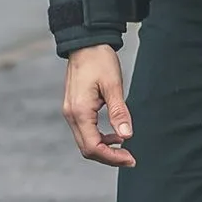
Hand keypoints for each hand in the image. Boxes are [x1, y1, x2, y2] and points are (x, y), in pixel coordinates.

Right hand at [63, 45, 134, 167]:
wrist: (85, 42)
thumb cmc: (99, 59)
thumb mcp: (113, 85)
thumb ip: (119, 112)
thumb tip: (127, 136)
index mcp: (80, 111)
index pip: (93, 147)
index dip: (113, 157)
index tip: (131, 158)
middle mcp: (71, 115)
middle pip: (87, 149)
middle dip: (109, 157)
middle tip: (130, 158)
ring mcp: (70, 111)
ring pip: (85, 142)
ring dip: (104, 149)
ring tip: (124, 147)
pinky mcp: (74, 108)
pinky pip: (84, 131)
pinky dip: (99, 138)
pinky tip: (114, 134)